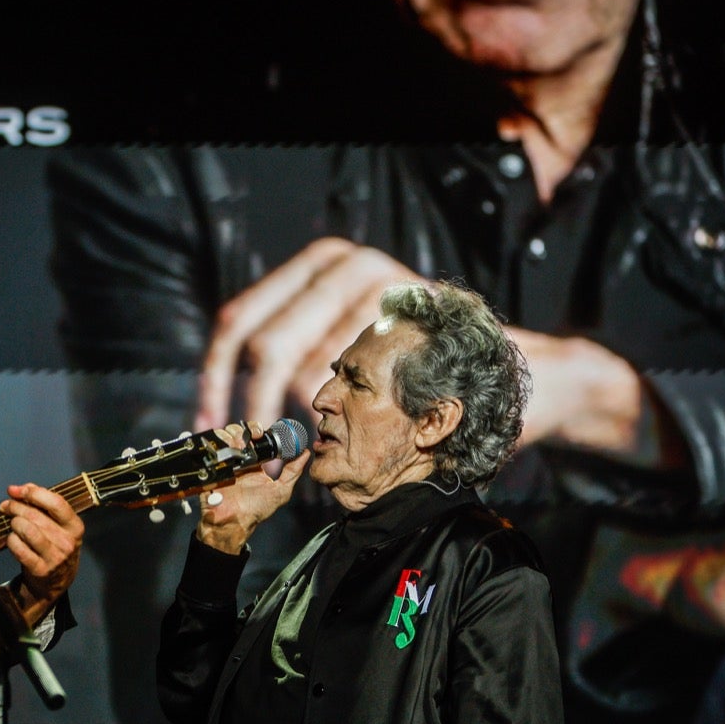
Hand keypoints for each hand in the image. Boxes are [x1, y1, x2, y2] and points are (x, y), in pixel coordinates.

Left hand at [0, 483, 84, 624]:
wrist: (56, 583)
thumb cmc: (55, 547)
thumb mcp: (58, 526)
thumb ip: (43, 504)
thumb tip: (23, 488)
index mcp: (75, 527)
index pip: (56, 503)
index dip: (34, 493)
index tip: (17, 490)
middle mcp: (68, 542)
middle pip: (36, 516)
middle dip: (16, 507)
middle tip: (6, 506)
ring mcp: (55, 557)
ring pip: (27, 530)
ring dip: (14, 523)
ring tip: (12, 523)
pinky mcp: (40, 570)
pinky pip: (19, 548)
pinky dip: (11, 540)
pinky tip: (12, 539)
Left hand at [194, 237, 664, 462]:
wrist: (519, 371)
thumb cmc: (422, 381)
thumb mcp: (350, 368)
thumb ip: (295, 372)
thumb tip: (223, 421)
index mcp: (312, 271)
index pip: (238, 322)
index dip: (213, 380)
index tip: (205, 430)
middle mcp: (337, 264)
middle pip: (263, 341)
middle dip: (254, 409)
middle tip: (259, 460)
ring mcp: (375, 276)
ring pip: (303, 361)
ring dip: (300, 420)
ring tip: (317, 454)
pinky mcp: (408, 303)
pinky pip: (348, 369)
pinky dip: (341, 410)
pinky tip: (354, 431)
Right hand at [195, 422, 310, 554]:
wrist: (233, 521)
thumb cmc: (256, 510)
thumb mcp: (280, 491)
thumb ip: (293, 472)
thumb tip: (306, 453)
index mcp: (254, 463)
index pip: (256, 438)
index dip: (259, 430)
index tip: (264, 432)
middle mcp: (238, 460)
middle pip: (239, 432)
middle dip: (247, 429)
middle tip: (254, 436)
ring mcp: (224, 461)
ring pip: (225, 435)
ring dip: (233, 433)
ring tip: (240, 444)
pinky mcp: (210, 464)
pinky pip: (211, 444)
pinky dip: (219, 440)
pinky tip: (228, 447)